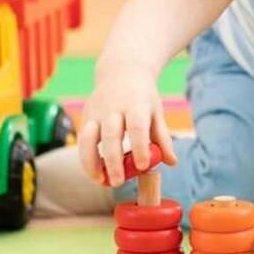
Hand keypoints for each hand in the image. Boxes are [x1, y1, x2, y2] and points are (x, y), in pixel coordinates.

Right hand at [77, 65, 176, 186]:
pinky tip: (95, 173)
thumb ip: (162, 137)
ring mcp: (97, 111)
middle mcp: (114, 107)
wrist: (122, 70)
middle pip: (111, 135)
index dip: (140, 147)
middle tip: (118, 183)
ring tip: (100, 181)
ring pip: (88, 138)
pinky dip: (86, 158)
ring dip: (91, 162)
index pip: (137, 127)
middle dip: (113, 161)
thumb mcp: (156, 112)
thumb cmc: (143, 96)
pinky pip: (82, 140)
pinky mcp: (86, 116)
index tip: (143, 166)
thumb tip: (172, 162)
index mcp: (136, 104)